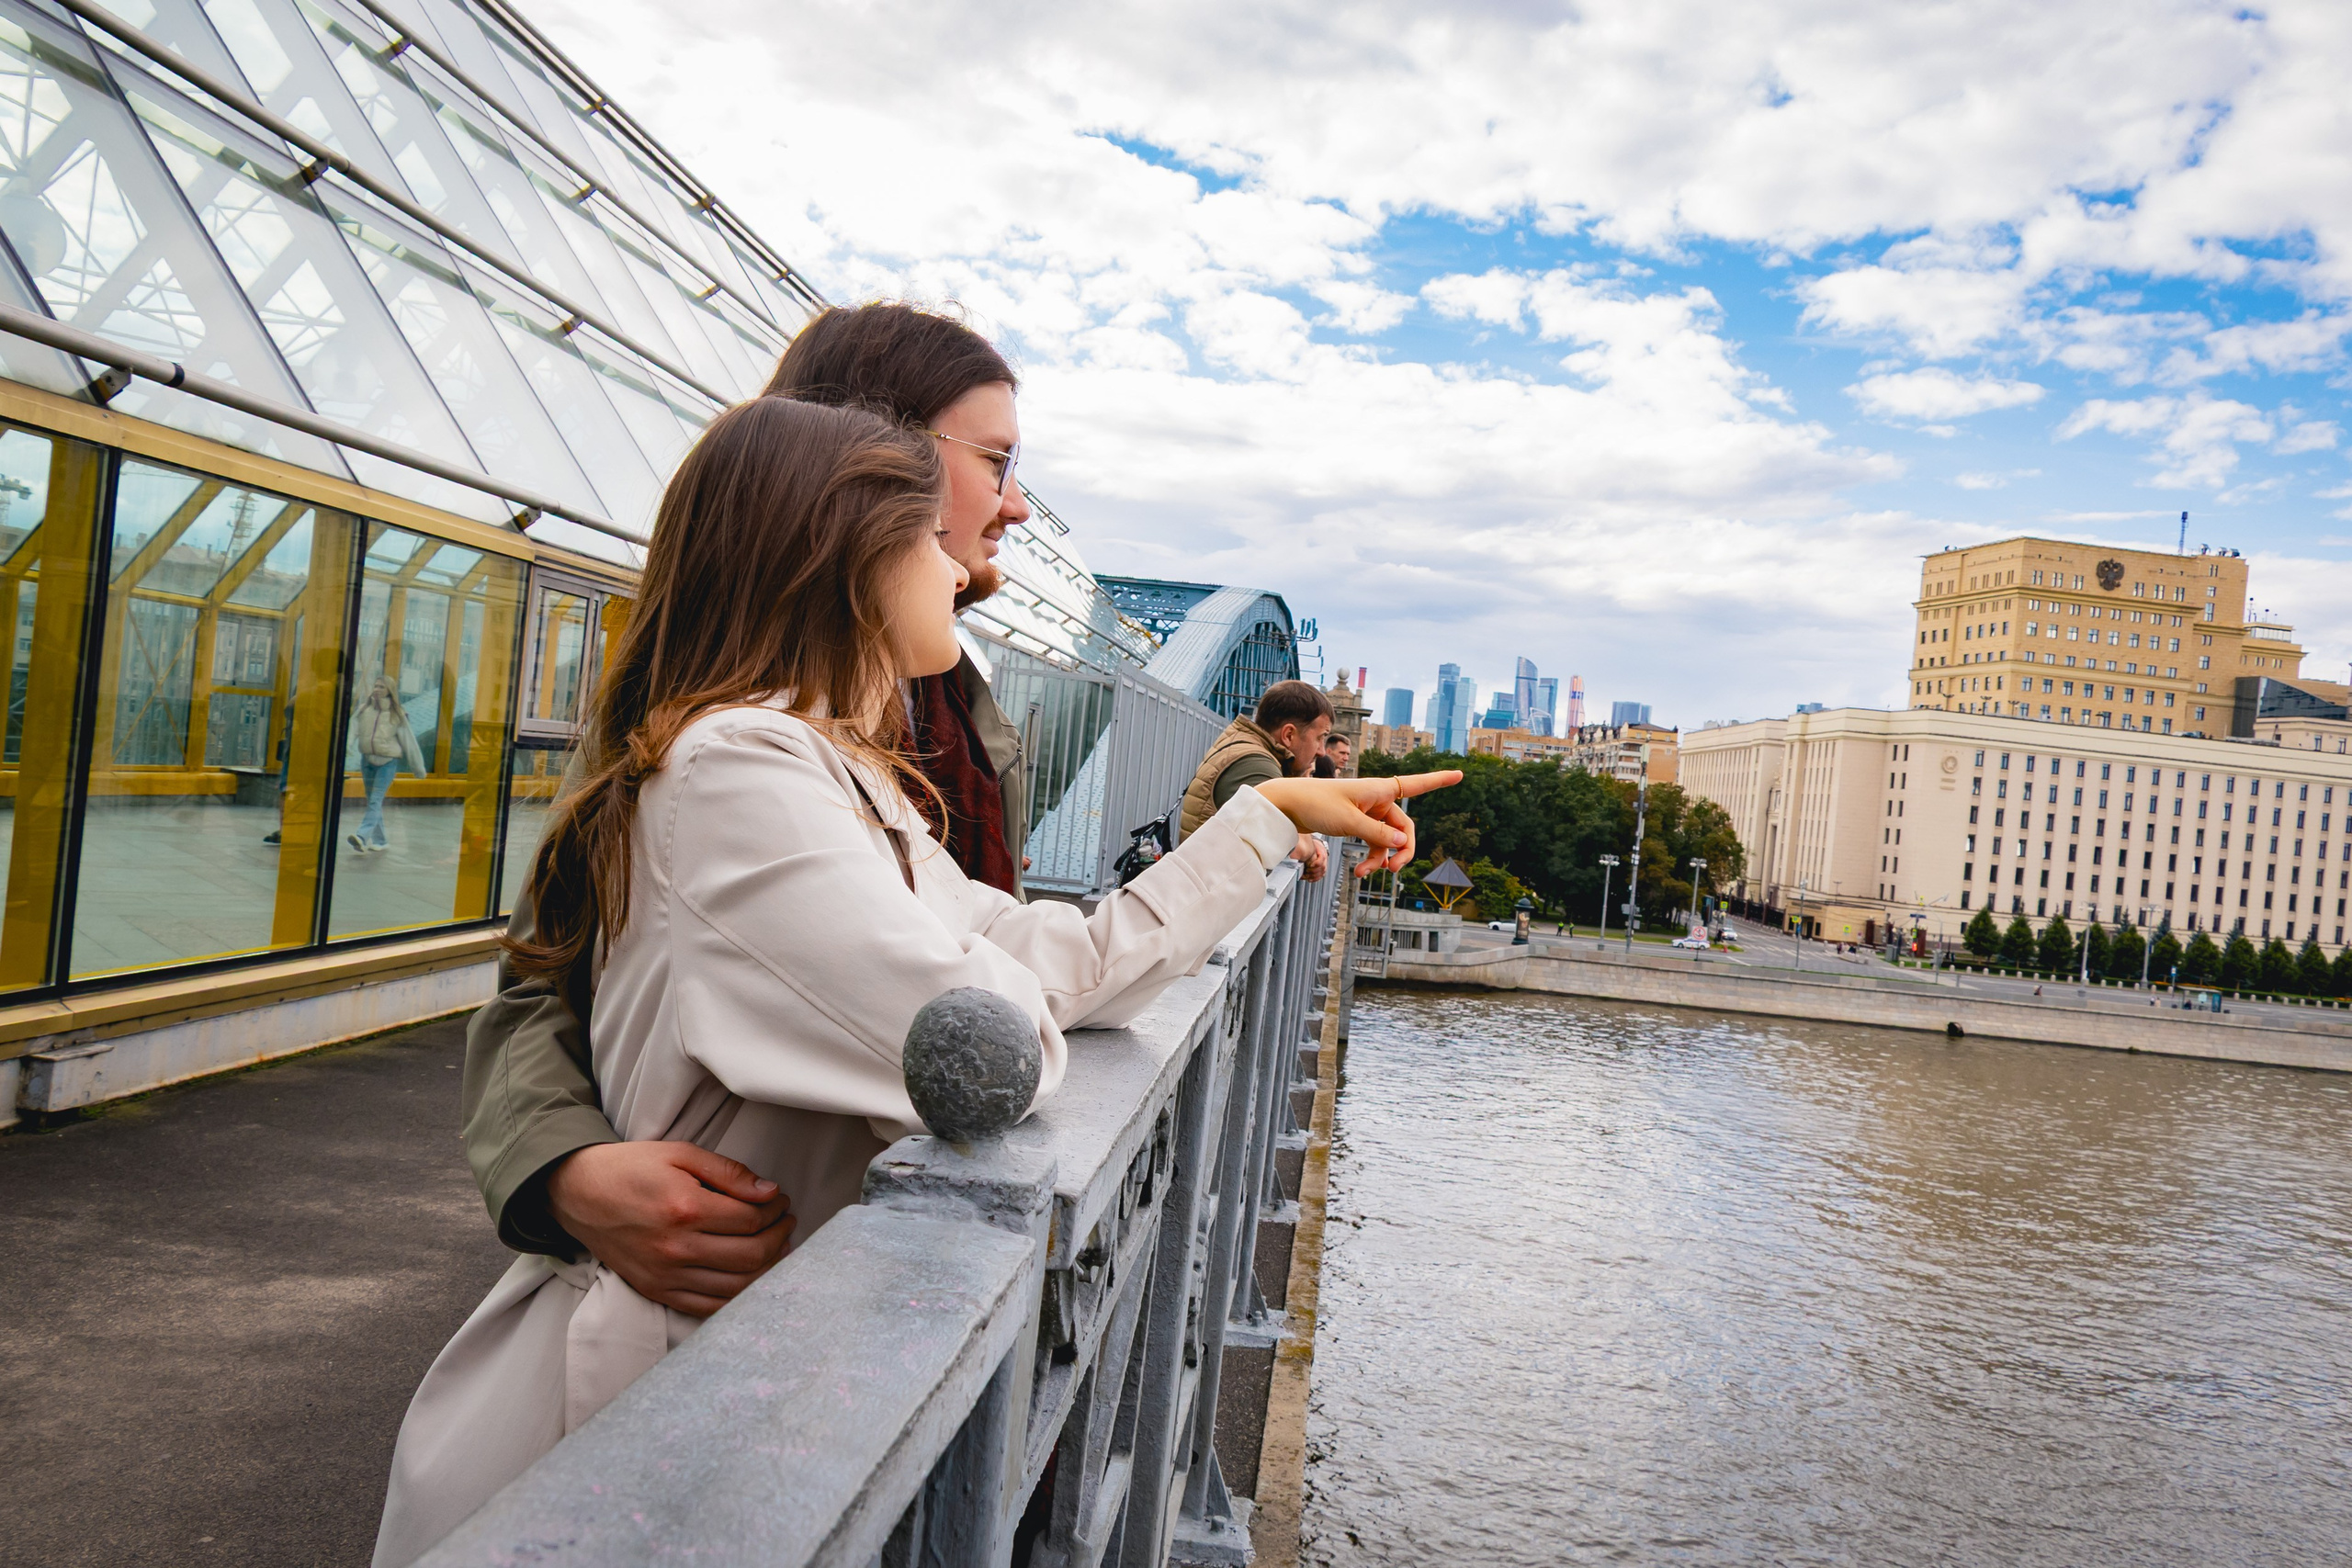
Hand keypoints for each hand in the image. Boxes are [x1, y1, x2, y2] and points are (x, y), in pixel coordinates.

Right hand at [545, 1141, 794, 1316]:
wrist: (578, 1193)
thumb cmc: (630, 1168)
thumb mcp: (680, 1154)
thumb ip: (728, 1173)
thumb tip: (770, 1192)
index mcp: (685, 1209)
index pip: (752, 1220)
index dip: (776, 1210)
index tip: (781, 1200)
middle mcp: (677, 1248)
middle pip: (751, 1256)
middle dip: (779, 1239)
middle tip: (785, 1223)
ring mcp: (665, 1275)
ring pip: (736, 1287)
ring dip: (767, 1268)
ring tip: (775, 1247)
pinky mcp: (656, 1291)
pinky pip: (708, 1307)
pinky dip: (737, 1296)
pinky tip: (750, 1277)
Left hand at [1255, 771, 1461, 875]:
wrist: (1286, 805)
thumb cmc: (1315, 804)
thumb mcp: (1348, 821)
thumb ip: (1376, 833)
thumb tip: (1402, 840)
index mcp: (1379, 789)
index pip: (1416, 784)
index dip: (1439, 780)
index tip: (1461, 774)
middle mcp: (1377, 799)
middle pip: (1404, 827)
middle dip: (1402, 850)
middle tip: (1393, 870)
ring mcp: (1367, 813)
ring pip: (1387, 840)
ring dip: (1380, 859)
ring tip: (1364, 874)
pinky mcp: (1355, 824)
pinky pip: (1372, 843)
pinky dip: (1369, 858)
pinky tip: (1360, 871)